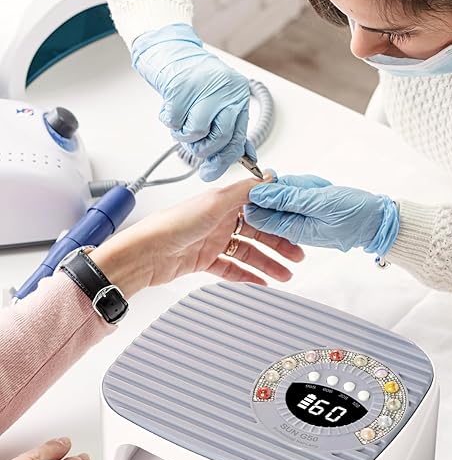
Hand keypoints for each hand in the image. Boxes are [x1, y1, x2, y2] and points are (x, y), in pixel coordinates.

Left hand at [89, 177, 303, 297]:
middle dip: (279, 245)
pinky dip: (248, 275)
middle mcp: (220, 220)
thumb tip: (268, 176)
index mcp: (223, 202)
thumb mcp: (215, 202)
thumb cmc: (173, 225)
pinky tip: (262, 283)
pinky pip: (233, 268)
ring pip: (249, 252)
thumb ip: (245, 191)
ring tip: (285, 275)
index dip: (279, 218)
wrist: (145, 254)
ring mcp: (213, 241)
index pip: (259, 208)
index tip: (296, 226)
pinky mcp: (205, 260)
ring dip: (268, 263)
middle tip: (297, 256)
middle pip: (258, 233)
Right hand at [132, 23, 253, 181]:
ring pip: (197, 132)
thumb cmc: (194, 79)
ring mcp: (204, 87)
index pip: (238, 137)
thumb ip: (230, 128)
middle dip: (204, 150)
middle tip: (194, 147)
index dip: (224, 159)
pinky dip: (170, 122)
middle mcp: (226, 90)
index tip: (212, 171)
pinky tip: (172, 110)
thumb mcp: (219, 102)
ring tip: (182, 123)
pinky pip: (175, 122)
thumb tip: (245, 158)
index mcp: (239, 95)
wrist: (168, 50)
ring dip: (185, 136)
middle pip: (220, 138)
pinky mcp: (181, 87)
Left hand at [245, 175, 399, 254]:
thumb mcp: (319, 203)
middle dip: (287, 187)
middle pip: (270, 201)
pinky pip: (299, 193)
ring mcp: (301, 218)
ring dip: (301, 185)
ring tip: (320, 189)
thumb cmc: (356, 216)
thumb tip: (258, 193)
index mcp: (293, 230)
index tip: (276, 182)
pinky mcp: (309, 210)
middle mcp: (293, 226)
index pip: (258, 215)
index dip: (261, 194)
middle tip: (309, 187)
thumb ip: (287, 198)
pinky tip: (322, 190)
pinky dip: (309, 187)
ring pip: (285, 193)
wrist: (379, 221)